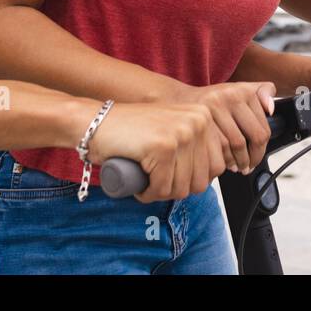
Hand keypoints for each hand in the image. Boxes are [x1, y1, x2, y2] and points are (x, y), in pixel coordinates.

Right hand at [86, 101, 226, 203]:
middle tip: (156, 183)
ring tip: (147, 182)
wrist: (95, 121)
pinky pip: (162, 187)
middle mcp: (197, 122)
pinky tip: (139, 185)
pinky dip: (148, 194)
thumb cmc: (130, 130)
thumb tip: (214, 172)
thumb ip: (195, 142)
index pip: (216, 167)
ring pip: (181, 187)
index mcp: (204, 117)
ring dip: (161, 194)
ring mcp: (181, 133)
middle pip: (200, 180)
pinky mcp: (163, 147)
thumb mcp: (174, 129)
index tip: (173, 178)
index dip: (193, 181)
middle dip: (177, 190)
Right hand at [173, 81, 275, 175]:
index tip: (257, 157)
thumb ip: (261, 93)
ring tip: (238, 167)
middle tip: (249, 166)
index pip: (262, 127)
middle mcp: (231, 96)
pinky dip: (225, 159)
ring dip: (240, 161)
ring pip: (237, 144)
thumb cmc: (214, 101)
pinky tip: (224, 163)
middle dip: (253, 157)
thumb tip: (271, 110)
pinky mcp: (203, 119)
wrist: (181, 101)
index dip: (262, 149)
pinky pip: (220, 146)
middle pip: (253, 137)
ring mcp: (216, 107)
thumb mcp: (239, 90)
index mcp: (244, 90)